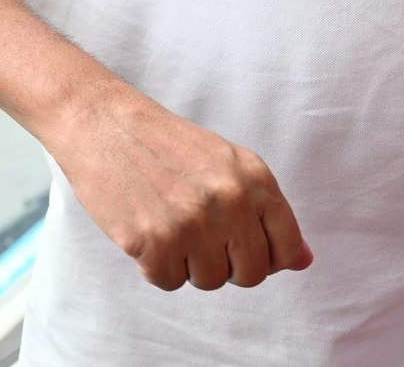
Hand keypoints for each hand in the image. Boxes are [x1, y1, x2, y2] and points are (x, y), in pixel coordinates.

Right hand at [46, 81, 314, 290]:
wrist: (102, 122)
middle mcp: (228, 200)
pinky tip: (144, 228)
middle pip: (249, 275)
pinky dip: (154, 265)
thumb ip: (267, 209)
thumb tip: (302, 261)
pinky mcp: (153, 241)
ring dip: (187, 263)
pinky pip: (167, 282)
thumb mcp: (225, 161)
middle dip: (225, 264)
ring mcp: (191, 222)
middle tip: (196, 233)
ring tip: (167, 223)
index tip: (239, 243)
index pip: (286, 249)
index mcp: (253, 177)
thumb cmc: (163, 143)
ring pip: (208, 281)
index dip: (264, 256)